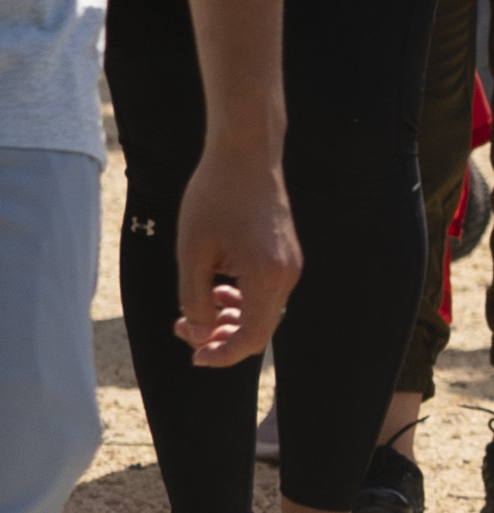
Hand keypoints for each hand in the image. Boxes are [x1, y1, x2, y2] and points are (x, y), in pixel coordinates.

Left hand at [170, 139, 296, 365]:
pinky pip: (267, 292)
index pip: (252, 337)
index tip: (194, 357)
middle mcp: (287, 274)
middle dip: (221, 338)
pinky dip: (242, 300)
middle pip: (260, 329)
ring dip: (230, 319)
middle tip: (184, 331)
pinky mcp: (287, 256)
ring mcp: (291, 265)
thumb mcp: (192, 252)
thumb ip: (194, 298)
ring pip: (263, 311)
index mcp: (266, 275)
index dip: (222, 355)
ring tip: (194, 311)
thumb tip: (199, 332)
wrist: (246, 155)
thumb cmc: (215, 197)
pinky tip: (218, 289)